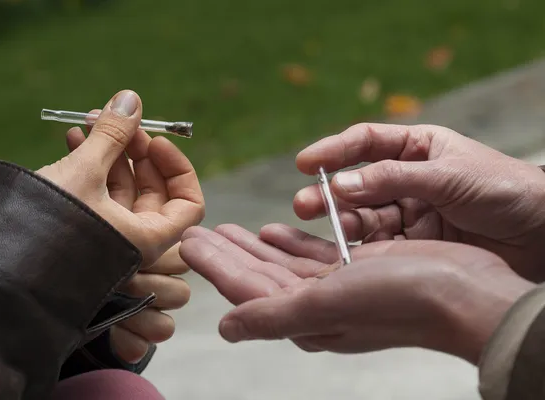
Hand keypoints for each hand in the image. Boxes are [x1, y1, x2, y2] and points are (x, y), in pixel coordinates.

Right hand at [38, 90, 203, 361]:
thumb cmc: (49, 226)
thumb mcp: (84, 173)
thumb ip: (111, 134)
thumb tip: (131, 99)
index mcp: (149, 239)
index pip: (189, 204)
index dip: (178, 169)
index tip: (155, 142)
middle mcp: (132, 241)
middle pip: (153, 189)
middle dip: (136, 150)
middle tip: (117, 122)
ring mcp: (107, 235)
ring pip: (121, 187)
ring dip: (109, 151)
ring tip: (86, 120)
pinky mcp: (83, 228)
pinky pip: (97, 192)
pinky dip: (90, 164)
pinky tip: (71, 137)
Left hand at [180, 224, 533, 363]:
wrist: (465, 292)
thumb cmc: (401, 300)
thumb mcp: (329, 305)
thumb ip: (273, 316)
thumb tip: (227, 329)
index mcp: (304, 318)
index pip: (245, 289)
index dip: (215, 267)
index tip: (189, 243)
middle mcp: (317, 307)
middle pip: (258, 276)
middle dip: (227, 253)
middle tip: (199, 231)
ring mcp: (338, 289)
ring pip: (281, 264)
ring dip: (253, 246)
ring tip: (228, 228)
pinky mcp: (357, 269)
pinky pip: (312, 255)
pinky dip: (290, 243)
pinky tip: (274, 231)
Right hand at [294, 123, 544, 280]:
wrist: (544, 234)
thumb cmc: (505, 189)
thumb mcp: (448, 175)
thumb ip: (393, 179)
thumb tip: (341, 184)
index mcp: (418, 149)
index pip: (366, 143)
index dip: (333, 151)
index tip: (305, 163)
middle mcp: (408, 180)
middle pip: (358, 184)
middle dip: (330, 193)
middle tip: (304, 205)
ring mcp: (411, 213)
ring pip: (366, 216)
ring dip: (343, 221)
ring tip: (326, 229)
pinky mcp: (416, 245)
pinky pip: (381, 244)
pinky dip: (363, 249)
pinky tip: (348, 253)